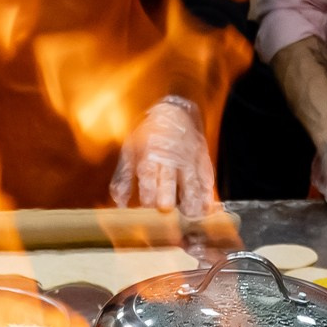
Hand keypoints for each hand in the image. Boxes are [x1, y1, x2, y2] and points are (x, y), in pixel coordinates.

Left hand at [111, 96, 217, 216]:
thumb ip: (124, 178)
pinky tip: (206, 206)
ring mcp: (188, 156)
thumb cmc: (149, 137)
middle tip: (166, 208)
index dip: (148, 189)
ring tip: (190, 214)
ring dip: (191, 197)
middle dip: (167, 192)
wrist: (174, 112)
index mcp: (150, 152)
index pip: (148, 173)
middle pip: (169, 176)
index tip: (148, 204)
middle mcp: (170, 155)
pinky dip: (206, 191)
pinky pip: (206, 175)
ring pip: (191, 179)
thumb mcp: (131, 151)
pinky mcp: (202, 158)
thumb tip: (119, 203)